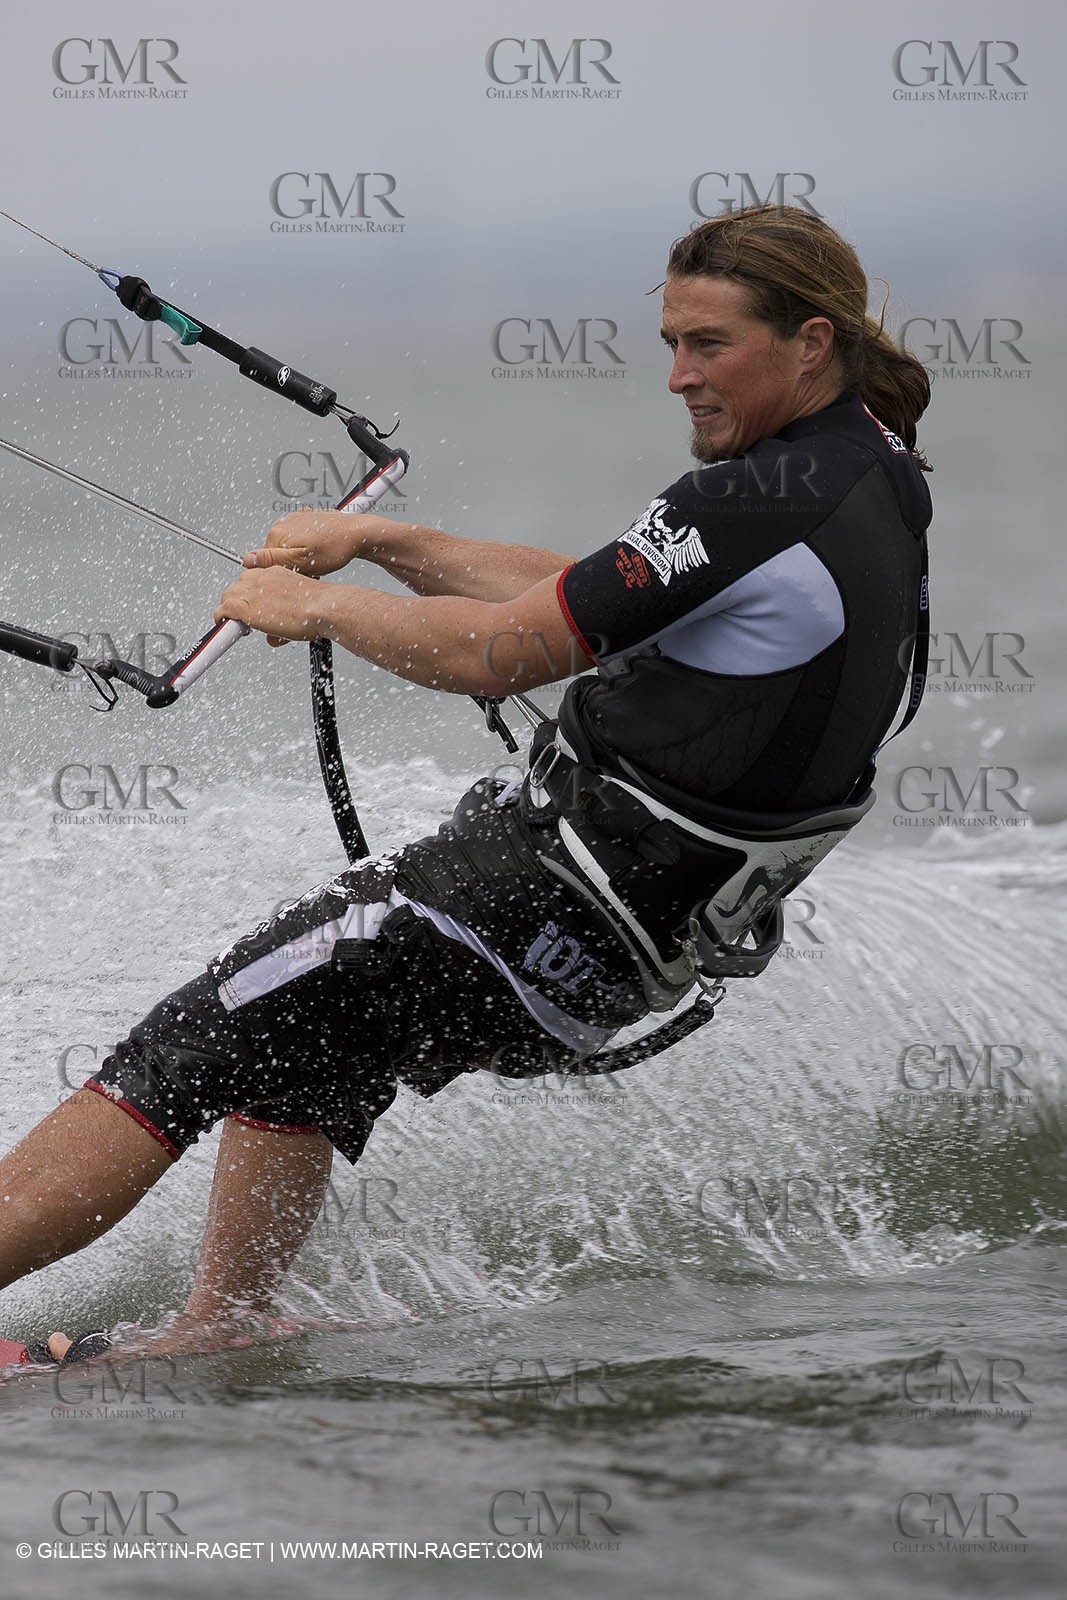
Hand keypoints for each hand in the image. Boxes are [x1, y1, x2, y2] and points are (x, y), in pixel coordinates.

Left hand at [215, 565, 327, 646]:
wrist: (324, 607)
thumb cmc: (320, 606)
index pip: (252, 580)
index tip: (253, 605)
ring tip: (240, 624)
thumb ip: (283, 615)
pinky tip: (227, 629)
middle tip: (247, 618)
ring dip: (230, 610)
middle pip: (237, 587)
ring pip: (228, 597)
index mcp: (275, 572)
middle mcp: (261, 578)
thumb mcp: (300, 606)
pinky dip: (222, 620)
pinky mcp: (244, 606)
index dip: (250, 595)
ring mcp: (251, 590)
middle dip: (239, 602)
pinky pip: (223, 610)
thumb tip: (274, 634)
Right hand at [242, 510, 396, 576]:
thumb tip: (248, 559)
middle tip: (311, 569)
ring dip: (300, 559)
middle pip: (277, 556)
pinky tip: (320, 551)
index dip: (282, 574)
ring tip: (318, 560)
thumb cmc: (336, 547)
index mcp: (277, 533)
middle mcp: (281, 523)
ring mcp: (293, 520)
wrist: (357, 533)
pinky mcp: (304, 520)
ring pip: (287, 549)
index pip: (266, 563)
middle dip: (292, 566)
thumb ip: (272, 560)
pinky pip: (298, 539)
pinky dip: (306, 548)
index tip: (298, 575)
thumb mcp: (302, 561)